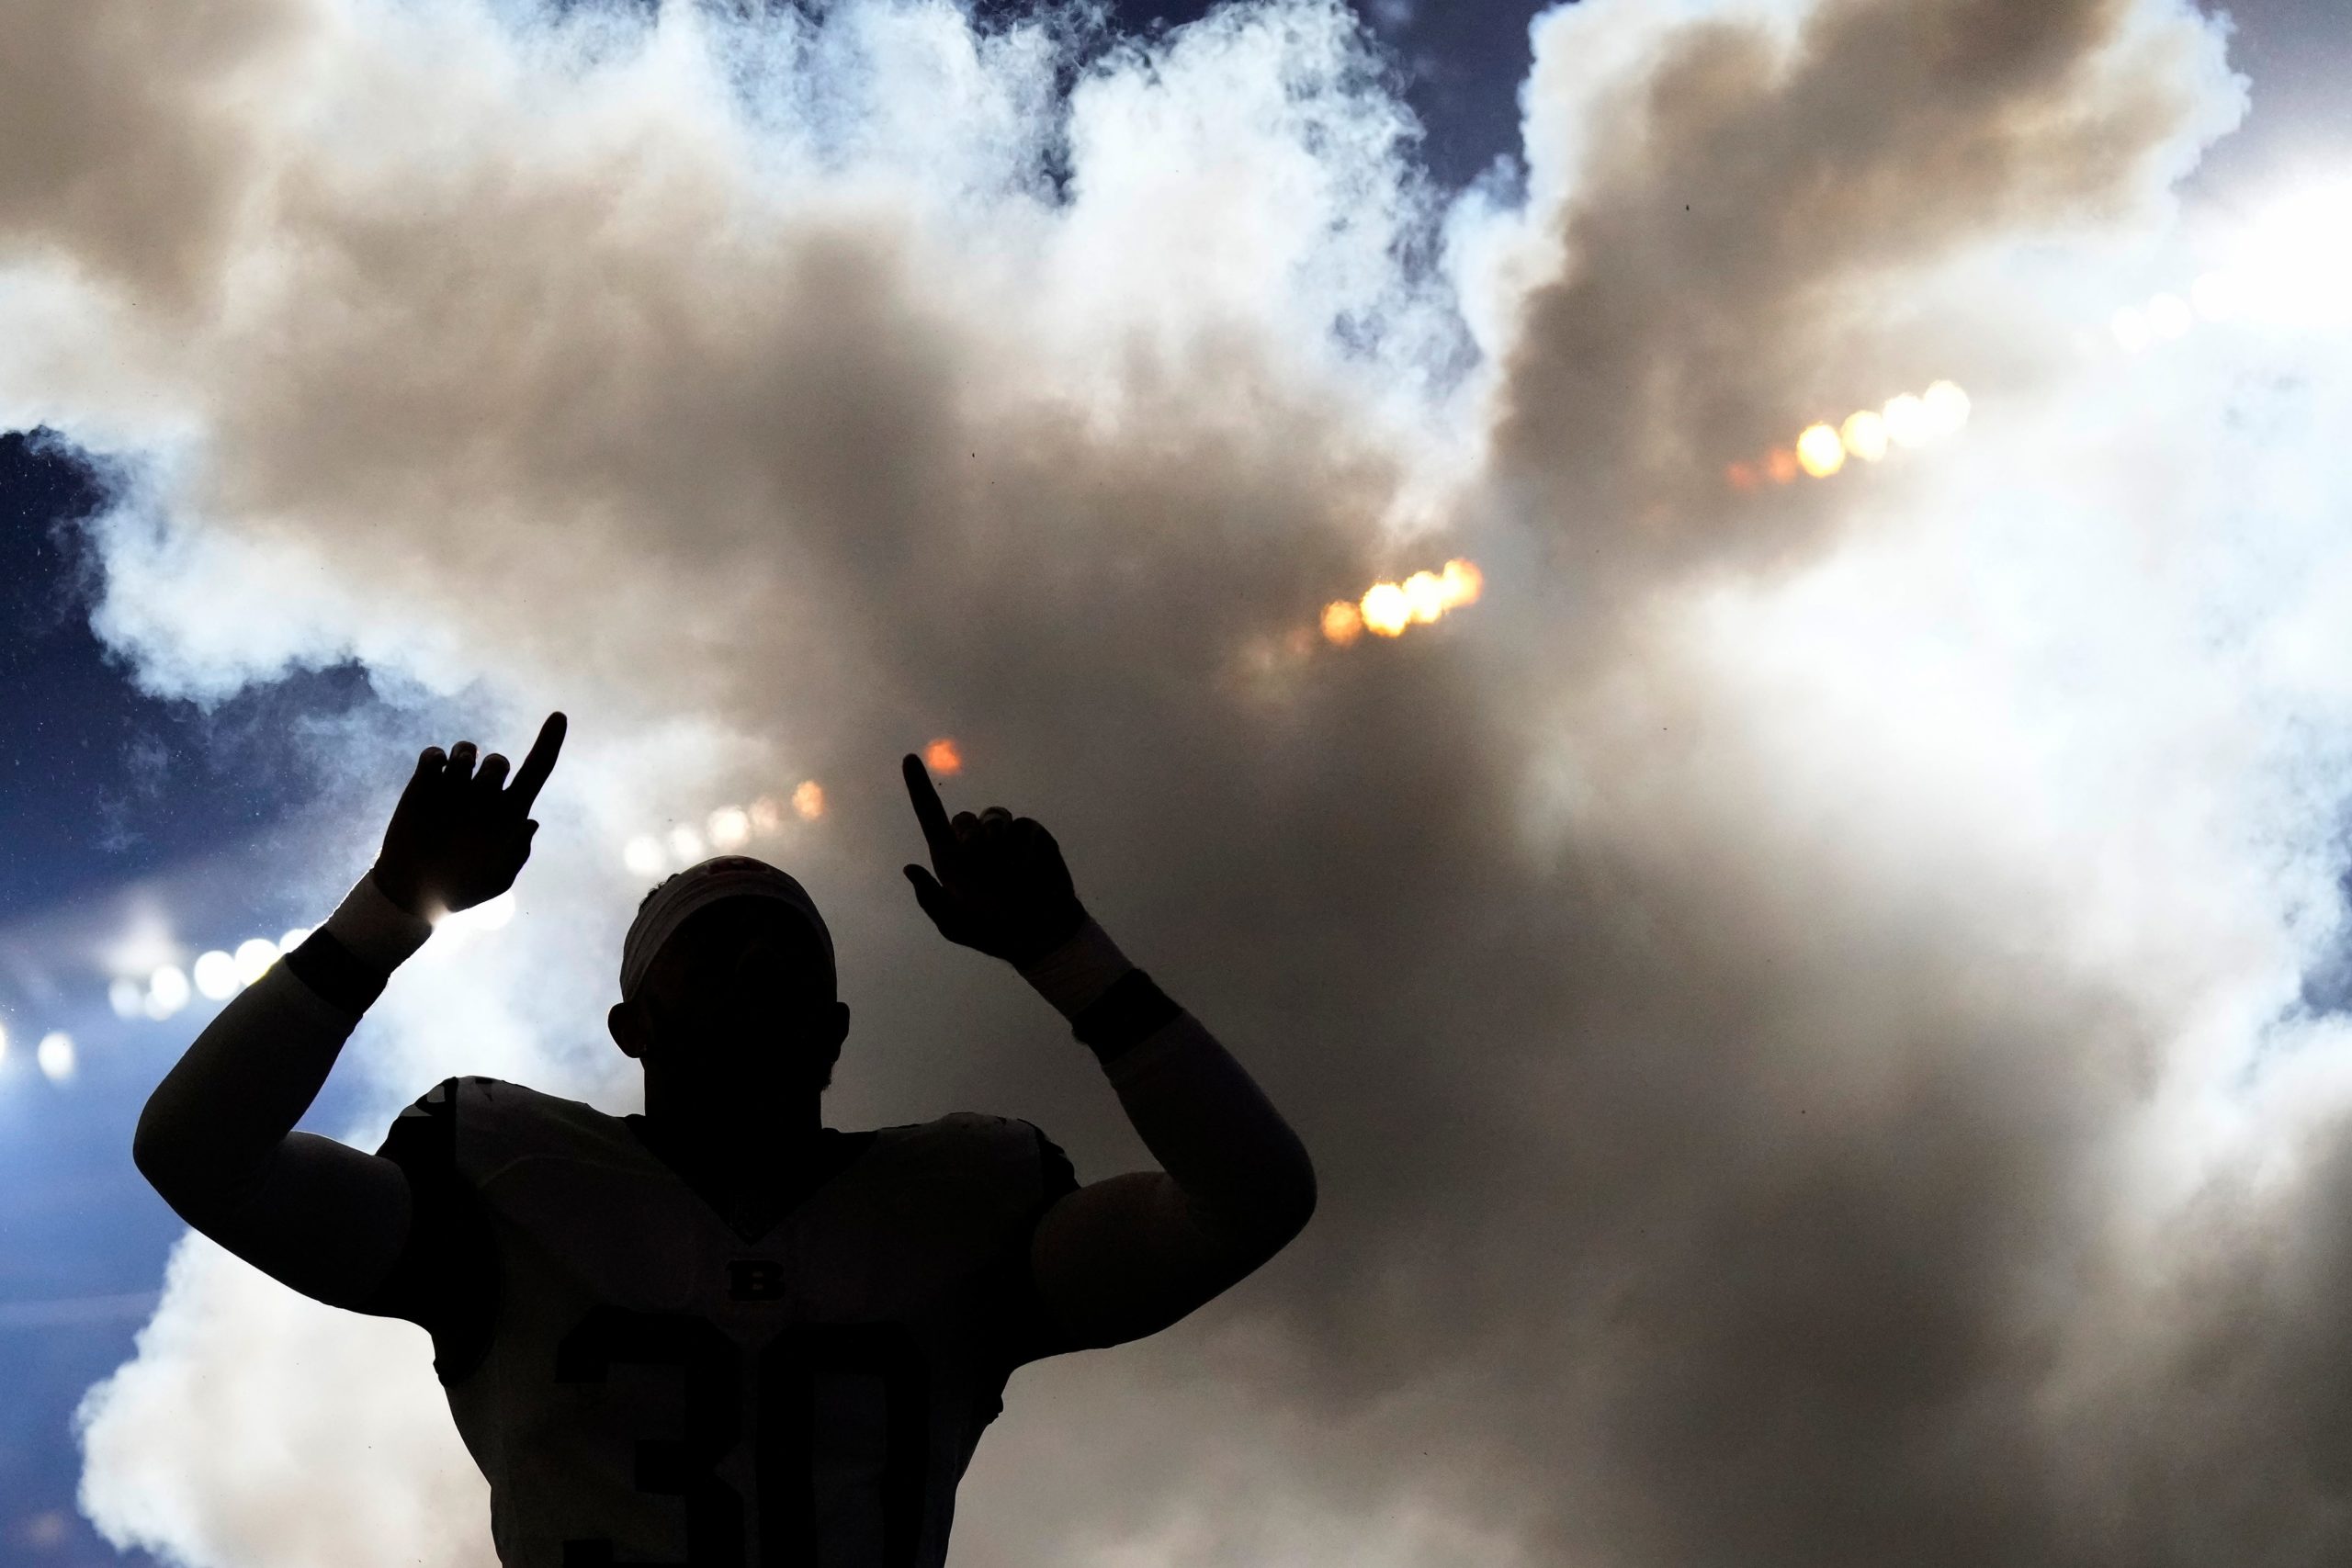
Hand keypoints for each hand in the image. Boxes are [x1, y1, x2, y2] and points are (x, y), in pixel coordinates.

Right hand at [372, 712, 566, 917]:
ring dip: (464, 757)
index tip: (560, 715)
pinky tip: (434, 772)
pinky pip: (434, 755)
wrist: (416, 894)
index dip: (549, 743)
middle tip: (480, 795)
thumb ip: (516, 853)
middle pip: (498, 762)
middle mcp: (484, 795)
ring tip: (456, 779)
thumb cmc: (462, 888)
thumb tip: (530, 821)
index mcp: (509, 812)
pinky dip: (436, 757)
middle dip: (493, 771)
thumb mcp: (496, 879)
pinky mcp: (423, 787)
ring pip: (466, 750)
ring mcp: (453, 789)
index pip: (536, 770)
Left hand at [901, 753, 1086, 967]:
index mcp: (951, 860)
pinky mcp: (1033, 836)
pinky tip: (1030, 874)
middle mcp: (976, 843)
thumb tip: (909, 868)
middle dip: (972, 843)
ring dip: (997, 846)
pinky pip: (1024, 827)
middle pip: (964, 819)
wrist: (1041, 935)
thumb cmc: (994, 932)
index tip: (908, 758)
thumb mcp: (955, 924)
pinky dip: (1025, 853)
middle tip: (985, 873)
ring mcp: (1006, 837)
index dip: (917, 788)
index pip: (930, 816)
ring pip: (993, 818)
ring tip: (1009, 875)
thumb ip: (931, 899)